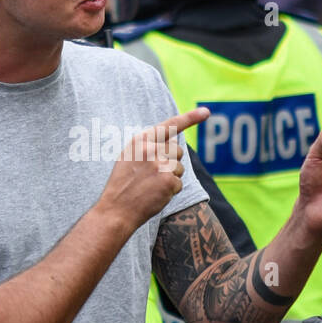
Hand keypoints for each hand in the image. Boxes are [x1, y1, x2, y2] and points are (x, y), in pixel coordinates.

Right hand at [97, 107, 208, 229]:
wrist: (115, 210)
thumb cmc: (122, 186)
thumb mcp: (129, 158)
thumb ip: (148, 147)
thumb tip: (173, 142)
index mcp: (140, 140)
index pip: (169, 125)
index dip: (190, 118)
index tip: (206, 112)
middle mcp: (151, 148)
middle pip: (178, 150)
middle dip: (171, 162)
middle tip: (152, 176)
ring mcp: (160, 164)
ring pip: (179, 168)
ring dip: (170, 178)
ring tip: (150, 186)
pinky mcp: (168, 180)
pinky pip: (179, 184)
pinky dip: (170, 192)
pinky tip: (154, 195)